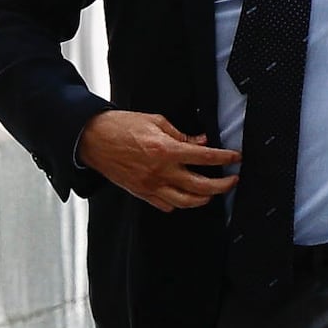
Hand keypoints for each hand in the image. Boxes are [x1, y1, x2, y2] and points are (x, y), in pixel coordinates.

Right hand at [79, 107, 241, 210]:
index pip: (204, 158)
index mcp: (165, 150)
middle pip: (201, 186)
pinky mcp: (142, 193)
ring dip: (204, 199)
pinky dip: (179, 203)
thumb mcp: (155, 121)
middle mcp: (161, 172)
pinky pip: (166, 205)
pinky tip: (185, 196)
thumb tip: (200, 142)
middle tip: (233, 180)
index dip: (224, 158)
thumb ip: (180, 134)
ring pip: (186, 202)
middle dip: (222, 185)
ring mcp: (151, 186)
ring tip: (212, 192)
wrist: (92, 139)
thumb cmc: (120, 126)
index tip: (235, 157)